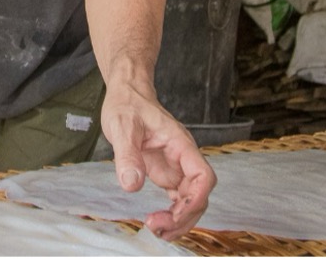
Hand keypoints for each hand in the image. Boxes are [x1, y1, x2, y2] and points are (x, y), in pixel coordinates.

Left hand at [101, 84, 215, 239]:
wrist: (127, 95)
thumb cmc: (128, 104)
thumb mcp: (122, 126)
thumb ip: (127, 154)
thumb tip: (131, 184)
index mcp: (180, 144)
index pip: (203, 176)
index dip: (195, 198)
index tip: (175, 212)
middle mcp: (183, 158)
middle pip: (199, 195)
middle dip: (184, 216)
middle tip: (156, 227)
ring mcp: (176, 167)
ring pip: (190, 200)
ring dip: (179, 220)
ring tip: (157, 230)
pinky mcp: (166, 172)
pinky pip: (178, 199)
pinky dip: (172, 214)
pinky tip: (158, 223)